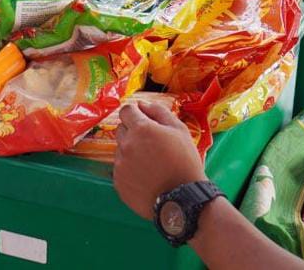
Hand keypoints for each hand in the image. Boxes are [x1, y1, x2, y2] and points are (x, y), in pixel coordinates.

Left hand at [114, 101, 205, 219]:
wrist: (182, 200)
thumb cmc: (185, 162)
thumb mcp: (179, 130)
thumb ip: (159, 112)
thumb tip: (142, 104)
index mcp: (141, 129)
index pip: (126, 111)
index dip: (135, 113)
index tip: (144, 120)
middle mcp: (126, 145)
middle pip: (121, 129)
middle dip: (133, 131)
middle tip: (151, 143)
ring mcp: (120, 165)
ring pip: (120, 150)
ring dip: (131, 151)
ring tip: (151, 163)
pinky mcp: (118, 183)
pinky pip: (120, 169)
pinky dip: (130, 169)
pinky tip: (146, 176)